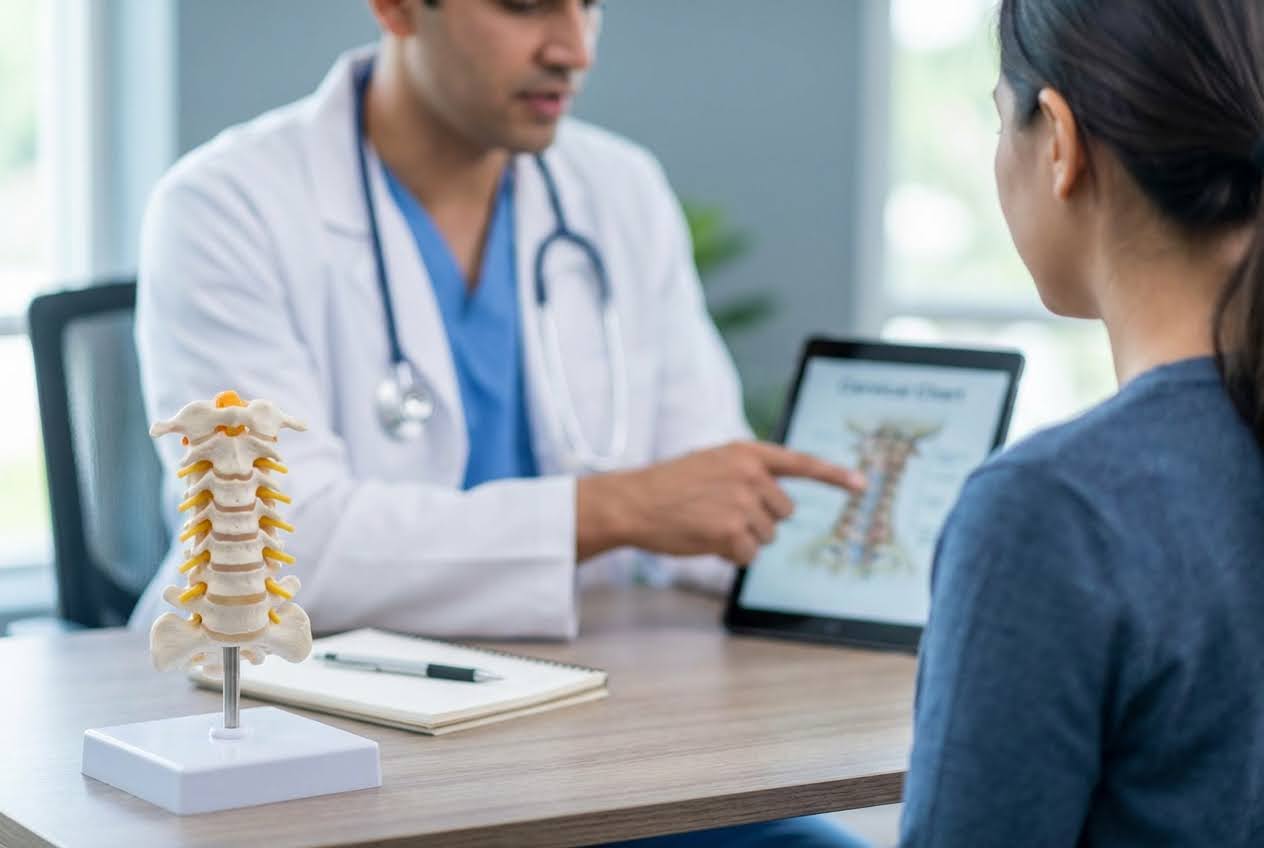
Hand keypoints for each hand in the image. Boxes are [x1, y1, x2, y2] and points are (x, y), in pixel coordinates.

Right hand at [576, 441, 865, 564]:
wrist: (635, 502)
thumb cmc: (670, 486)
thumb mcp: (712, 462)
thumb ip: (746, 471)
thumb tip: (779, 499)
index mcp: (747, 452)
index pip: (801, 463)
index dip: (835, 476)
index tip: (862, 485)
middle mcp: (751, 474)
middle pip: (784, 512)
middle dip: (760, 519)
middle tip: (722, 513)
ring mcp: (743, 503)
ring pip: (767, 536)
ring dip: (743, 538)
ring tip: (708, 523)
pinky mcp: (732, 532)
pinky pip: (748, 555)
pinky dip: (730, 554)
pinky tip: (705, 539)